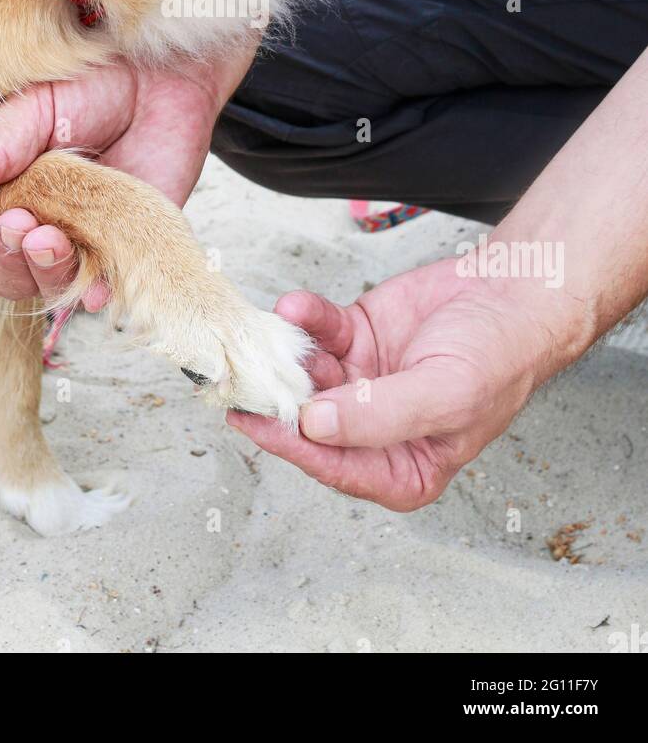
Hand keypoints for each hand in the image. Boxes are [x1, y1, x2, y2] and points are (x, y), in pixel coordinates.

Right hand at [0, 43, 257, 303]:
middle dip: (1, 263)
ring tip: (50, 238)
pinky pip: (105, 289)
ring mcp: (79, 243)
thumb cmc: (89, 86)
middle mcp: (31, 228)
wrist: (159, 76)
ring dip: (42, 273)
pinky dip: (95, 293)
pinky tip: (94, 282)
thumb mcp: (32, 109)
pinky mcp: (125, 250)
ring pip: (46, 288)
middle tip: (17, 225)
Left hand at [227, 258, 581, 509]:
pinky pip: (317, 334)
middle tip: (246, 376)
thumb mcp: (446, 394)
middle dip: (280, 399)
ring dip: (290, 355)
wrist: (513, 290)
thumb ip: (378, 415)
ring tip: (277, 334)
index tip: (260, 423)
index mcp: (405, 468)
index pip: (338, 468)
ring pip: (306, 377)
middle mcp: (375, 432)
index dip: (297, 448)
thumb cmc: (498, 354)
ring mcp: (361, 385)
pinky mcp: (355, 341)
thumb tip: (314, 426)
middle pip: (311, 425)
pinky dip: (304, 319)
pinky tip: (298, 307)